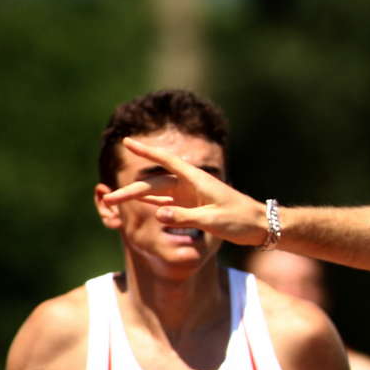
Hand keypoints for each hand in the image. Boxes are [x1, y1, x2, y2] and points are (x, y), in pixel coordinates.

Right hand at [103, 137, 268, 245]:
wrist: (261, 227)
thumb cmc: (240, 220)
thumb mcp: (212, 220)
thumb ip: (184, 217)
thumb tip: (157, 215)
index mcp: (196, 180)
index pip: (166, 161)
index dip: (147, 152)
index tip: (128, 142)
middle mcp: (190, 185)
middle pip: (155, 184)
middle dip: (131, 191)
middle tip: (109, 199)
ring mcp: (191, 197)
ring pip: (158, 195)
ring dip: (138, 198)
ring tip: (114, 203)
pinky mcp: (193, 208)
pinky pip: (167, 204)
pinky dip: (152, 205)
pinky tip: (139, 205)